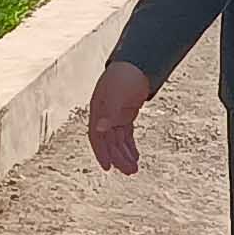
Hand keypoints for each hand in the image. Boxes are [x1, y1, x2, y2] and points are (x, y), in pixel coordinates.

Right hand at [86, 60, 154, 174]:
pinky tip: (135, 156)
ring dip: (125, 154)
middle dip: (118, 157)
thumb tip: (99, 129)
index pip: (96, 136)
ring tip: (134, 168)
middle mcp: (104, 115)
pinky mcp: (125, 114)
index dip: (100, 152)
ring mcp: (115, 115)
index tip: (107, 167)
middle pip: (109, 141)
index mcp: (98, 110)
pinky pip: (125, 134)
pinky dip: (130, 145)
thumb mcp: (116, 95)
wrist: (137, 63)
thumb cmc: (124, 76)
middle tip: (130, 171)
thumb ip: (109, 113)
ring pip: (118, 140)